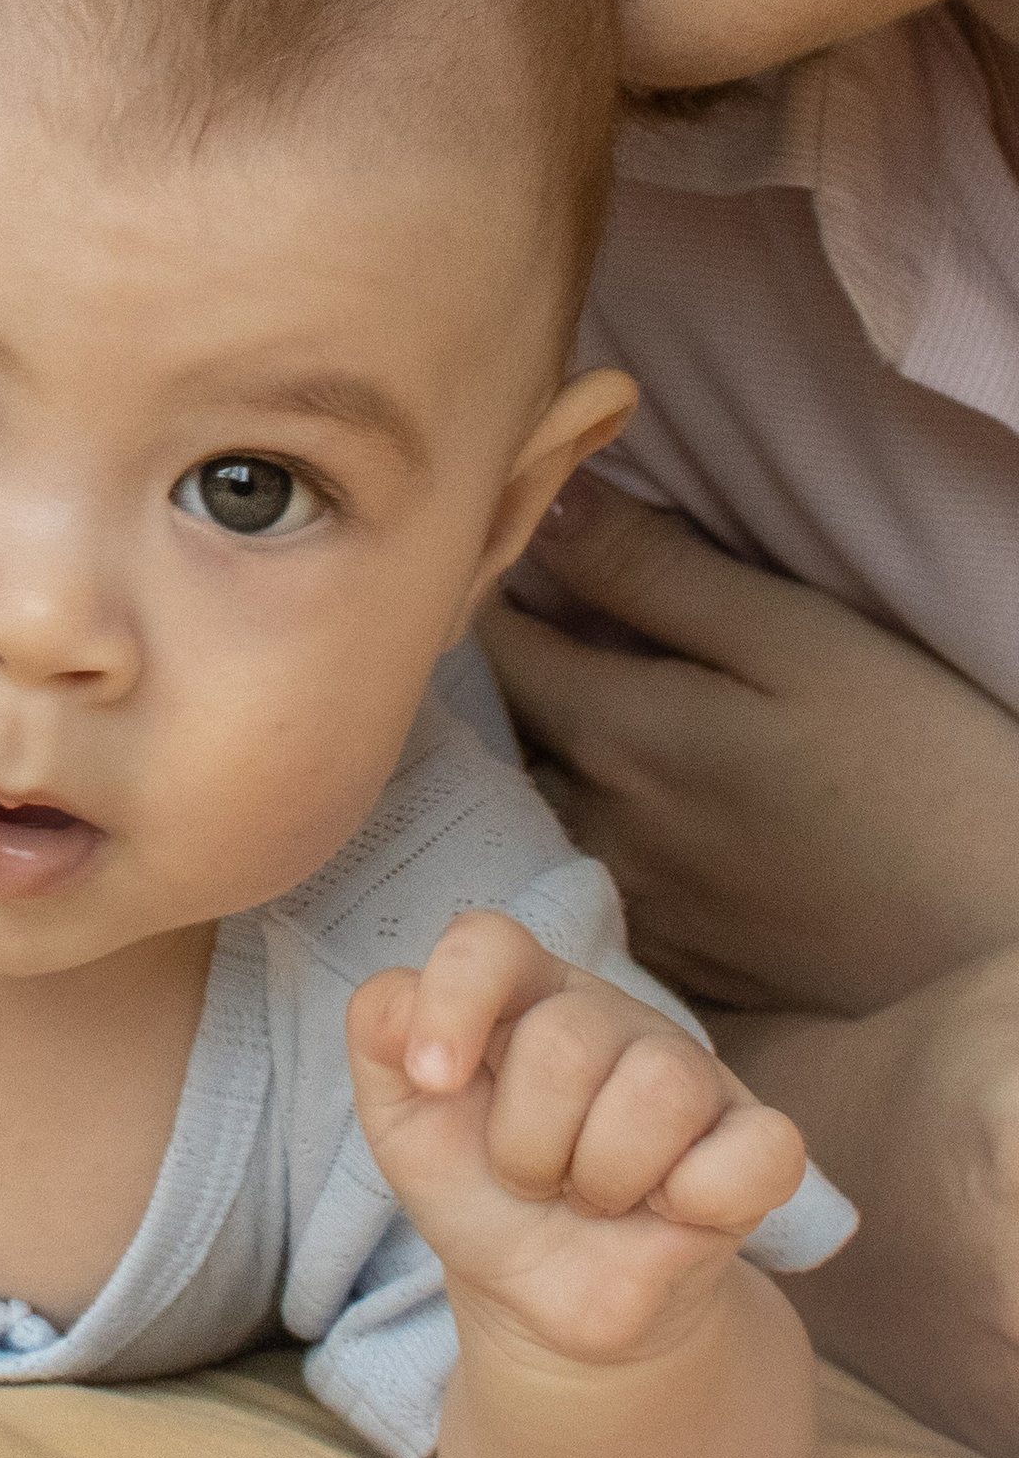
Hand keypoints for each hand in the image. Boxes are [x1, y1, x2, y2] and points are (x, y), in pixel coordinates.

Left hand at [348, 912, 806, 1367]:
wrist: (542, 1298)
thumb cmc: (476, 1185)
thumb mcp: (403, 1118)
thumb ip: (380, 1035)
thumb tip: (403, 1005)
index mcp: (522, 991)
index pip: (490, 941)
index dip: (455, 1002)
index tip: (431, 1082)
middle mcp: (609, 1014)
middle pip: (567, 1039)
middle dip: (526, 1143)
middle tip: (531, 1178)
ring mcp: (691, 1072)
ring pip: (659, 1089)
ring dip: (601, 1177)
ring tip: (590, 1196)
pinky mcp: (757, 1143)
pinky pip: (760, 1148)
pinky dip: (702, 1196)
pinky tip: (671, 1211)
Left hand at [482, 476, 1018, 1016]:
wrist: (1002, 946)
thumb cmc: (920, 765)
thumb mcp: (798, 638)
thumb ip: (655, 571)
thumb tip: (547, 500)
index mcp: (616, 734)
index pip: (490, 639)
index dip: (489, 583)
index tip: (513, 546)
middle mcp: (596, 826)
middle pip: (505, 725)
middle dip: (509, 664)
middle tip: (553, 612)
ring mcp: (632, 903)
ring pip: (540, 802)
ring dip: (543, 748)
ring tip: (599, 699)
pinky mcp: (675, 958)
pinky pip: (592, 871)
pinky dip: (593, 821)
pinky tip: (653, 796)